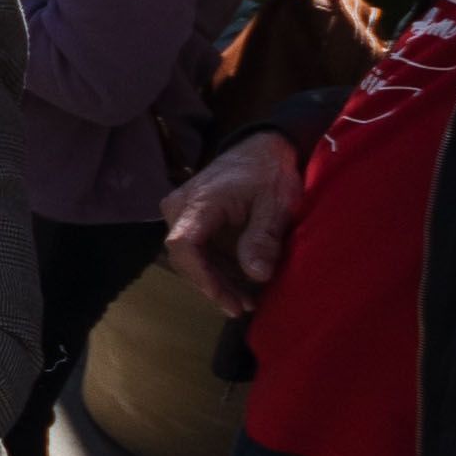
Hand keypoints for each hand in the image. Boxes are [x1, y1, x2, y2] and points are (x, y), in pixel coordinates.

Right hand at [163, 132, 304, 316]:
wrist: (262, 148)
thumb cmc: (270, 173)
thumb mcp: (276, 204)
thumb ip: (263, 238)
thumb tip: (257, 275)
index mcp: (200, 202)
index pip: (184, 245)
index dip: (202, 277)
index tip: (227, 300)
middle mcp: (179, 207)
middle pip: (185, 257)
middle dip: (213, 286)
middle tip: (243, 307)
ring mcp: (181, 212)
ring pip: (189, 257)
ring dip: (214, 281)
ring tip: (245, 302)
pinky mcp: (189, 218)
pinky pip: (195, 250)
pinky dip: (215, 269)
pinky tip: (238, 284)